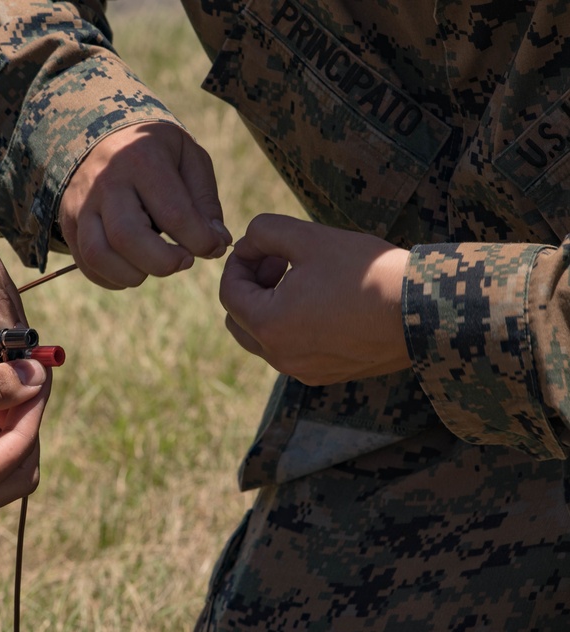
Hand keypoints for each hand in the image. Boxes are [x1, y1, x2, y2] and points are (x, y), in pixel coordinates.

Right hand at [58, 122, 231, 288]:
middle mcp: (105, 181)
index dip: (200, 241)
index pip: (173, 214)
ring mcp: (81, 204)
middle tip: (184, 261)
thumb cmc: (155, 152)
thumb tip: (216, 243)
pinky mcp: (69, 223)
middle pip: (127, 237)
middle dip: (164, 262)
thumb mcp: (188, 158)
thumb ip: (205, 201)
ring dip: (134, 274)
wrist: (103, 135)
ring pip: (98, 255)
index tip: (213, 246)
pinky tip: (134, 267)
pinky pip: (86, 264)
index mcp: (141, 159)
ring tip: (155, 265)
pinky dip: (113, 278)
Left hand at [220, 214, 410, 384]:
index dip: (239, 263)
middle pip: (240, 320)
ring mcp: (303, 371)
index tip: (261, 246)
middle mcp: (280, 357)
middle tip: (280, 262)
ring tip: (303, 277)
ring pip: (264, 338)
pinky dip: (293, 326)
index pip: (229, 293)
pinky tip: (323, 301)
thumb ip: (265, 232)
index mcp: (269, 326)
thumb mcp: (309, 237)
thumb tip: (248, 242)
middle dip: (251, 286)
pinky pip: (292, 351)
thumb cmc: (366, 272)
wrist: (425, 310)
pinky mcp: (326, 375)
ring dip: (270, 306)